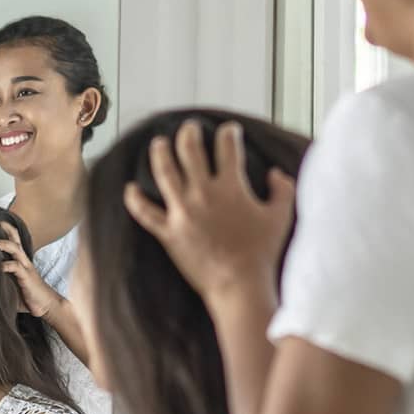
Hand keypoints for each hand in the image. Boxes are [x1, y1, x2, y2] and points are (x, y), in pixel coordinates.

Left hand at [0, 220, 61, 320]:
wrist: (46, 305)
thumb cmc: (28, 296)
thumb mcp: (12, 286)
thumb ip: (1, 280)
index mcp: (20, 261)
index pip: (14, 240)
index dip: (5, 230)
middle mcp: (23, 260)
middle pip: (16, 238)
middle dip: (6, 228)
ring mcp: (26, 267)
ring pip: (16, 249)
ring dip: (4, 244)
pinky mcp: (26, 277)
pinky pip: (15, 266)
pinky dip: (5, 265)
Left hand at [124, 118, 295, 303]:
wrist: (239, 285)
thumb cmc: (261, 254)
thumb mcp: (280, 217)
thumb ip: (282, 190)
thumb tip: (276, 173)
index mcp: (231, 186)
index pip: (227, 147)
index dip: (229, 133)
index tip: (229, 131)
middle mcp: (203, 193)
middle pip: (190, 150)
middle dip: (189, 133)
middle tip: (189, 128)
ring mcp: (182, 212)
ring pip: (164, 172)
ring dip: (160, 153)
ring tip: (159, 144)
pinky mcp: (168, 232)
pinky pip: (145, 212)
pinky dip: (135, 199)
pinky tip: (131, 188)